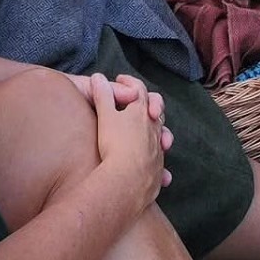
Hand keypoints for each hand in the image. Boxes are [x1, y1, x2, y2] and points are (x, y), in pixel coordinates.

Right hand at [89, 71, 168, 208]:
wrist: (127, 182)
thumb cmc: (115, 145)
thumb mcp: (105, 116)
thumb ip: (102, 95)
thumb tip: (98, 77)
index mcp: (142, 111)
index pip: (139, 88)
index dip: (129, 81)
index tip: (119, 78)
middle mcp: (154, 127)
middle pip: (156, 108)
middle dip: (149, 104)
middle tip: (137, 105)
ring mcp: (158, 149)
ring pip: (162, 134)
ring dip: (156, 131)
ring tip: (148, 134)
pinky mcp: (158, 169)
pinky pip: (160, 161)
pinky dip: (155, 159)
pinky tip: (153, 167)